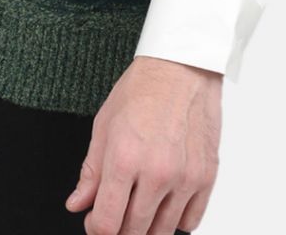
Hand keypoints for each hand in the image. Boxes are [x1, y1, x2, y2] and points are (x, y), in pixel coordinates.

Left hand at [64, 55, 221, 233]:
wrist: (182, 66)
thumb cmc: (143, 89)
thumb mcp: (104, 125)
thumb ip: (91, 172)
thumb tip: (79, 204)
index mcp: (124, 159)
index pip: (107, 224)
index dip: (96, 229)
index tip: (95, 221)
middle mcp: (156, 173)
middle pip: (134, 232)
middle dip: (119, 230)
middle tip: (115, 213)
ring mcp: (185, 178)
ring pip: (162, 231)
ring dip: (147, 228)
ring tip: (138, 208)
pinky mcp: (207, 177)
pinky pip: (190, 221)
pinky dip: (175, 220)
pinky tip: (164, 204)